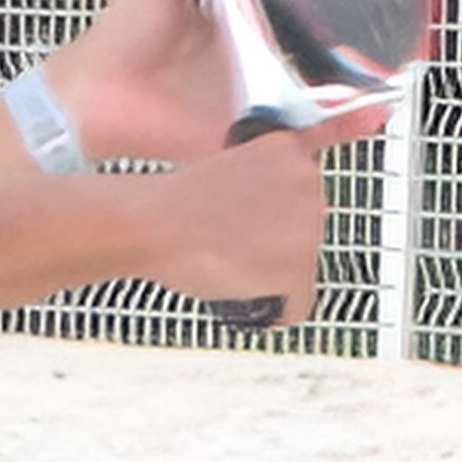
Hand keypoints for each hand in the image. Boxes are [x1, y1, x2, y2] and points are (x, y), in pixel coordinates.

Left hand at [32, 0, 398, 164]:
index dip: (324, 10)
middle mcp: (250, 65)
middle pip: (314, 60)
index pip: (291, 18)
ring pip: (318, 97)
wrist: (98, 94)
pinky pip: (302, 135)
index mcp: (236, 30)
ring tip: (394, 75)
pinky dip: (341, 126)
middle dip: (354, 54)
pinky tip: (375, 111)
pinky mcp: (250, 133)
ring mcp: (253, 101)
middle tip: (394, 38)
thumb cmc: (122, 37)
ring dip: (358, 90)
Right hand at [125, 115, 330, 323]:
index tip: (256, 226)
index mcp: (289, 150)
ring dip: (274, 276)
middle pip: (307, 235)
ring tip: (233, 263)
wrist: (154, 223)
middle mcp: (307, 181)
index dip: (275, 219)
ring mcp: (307, 224)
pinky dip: (278, 311)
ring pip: (303, 269)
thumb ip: (262, 182)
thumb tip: (270, 215)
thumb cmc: (175, 203)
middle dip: (276, 248)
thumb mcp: (230, 169)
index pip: (303, 196)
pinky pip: (298, 303)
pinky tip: (249, 294)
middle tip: (236, 247)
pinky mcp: (298, 265)